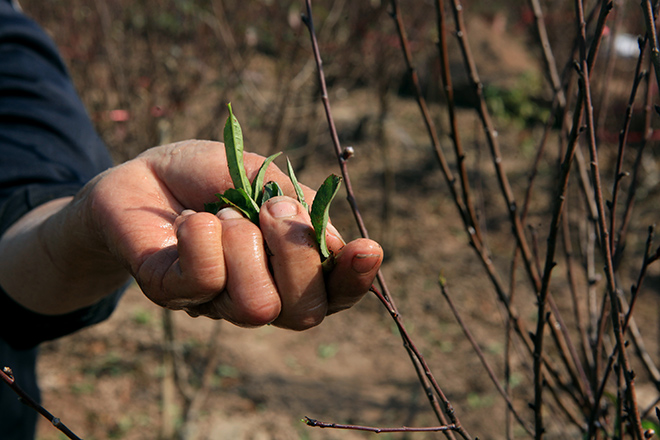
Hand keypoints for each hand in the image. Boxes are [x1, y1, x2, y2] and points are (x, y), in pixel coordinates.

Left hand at [84, 140, 381, 329]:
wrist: (142, 174)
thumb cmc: (209, 177)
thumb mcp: (261, 176)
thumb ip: (299, 207)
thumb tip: (333, 243)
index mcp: (289, 268)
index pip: (335, 295)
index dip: (356, 279)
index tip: (367, 247)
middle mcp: (259, 293)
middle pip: (305, 314)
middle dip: (298, 256)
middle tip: (275, 208)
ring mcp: (215, 301)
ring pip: (257, 306)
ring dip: (246, 246)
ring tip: (224, 212)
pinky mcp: (171, 292)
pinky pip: (203, 282)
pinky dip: (204, 239)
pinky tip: (191, 220)